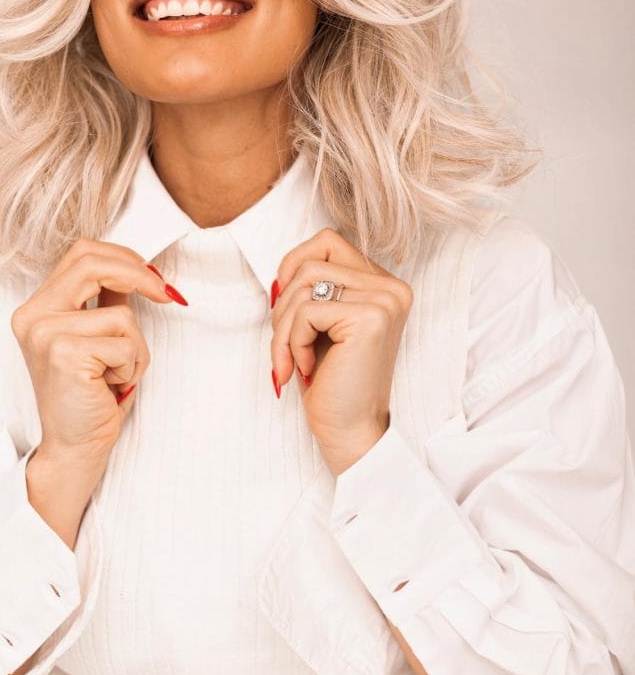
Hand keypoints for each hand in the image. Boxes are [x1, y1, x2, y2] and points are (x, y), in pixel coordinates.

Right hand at [11, 238, 184, 473]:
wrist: (74, 448)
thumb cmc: (91, 394)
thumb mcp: (98, 335)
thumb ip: (108, 298)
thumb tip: (143, 269)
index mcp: (36, 307)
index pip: (81, 254)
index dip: (124, 258)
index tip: (155, 279)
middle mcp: (32, 316)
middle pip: (92, 262)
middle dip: (139, 275)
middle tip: (167, 296)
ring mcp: (44, 334)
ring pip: (121, 314)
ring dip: (136, 347)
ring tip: (117, 374)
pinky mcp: (64, 354)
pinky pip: (125, 343)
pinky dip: (132, 366)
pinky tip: (111, 387)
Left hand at [269, 227, 412, 475]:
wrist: (350, 433)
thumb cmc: (331, 381)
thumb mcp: (320, 323)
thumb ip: (311, 287)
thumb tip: (281, 271)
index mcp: (383, 283)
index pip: (327, 241)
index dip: (294, 266)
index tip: (288, 311)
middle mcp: (392, 287)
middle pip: (310, 262)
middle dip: (283, 305)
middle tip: (287, 345)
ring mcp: (385, 300)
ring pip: (304, 284)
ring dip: (284, 327)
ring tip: (294, 360)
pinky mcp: (371, 318)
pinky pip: (306, 311)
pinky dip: (291, 342)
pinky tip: (308, 370)